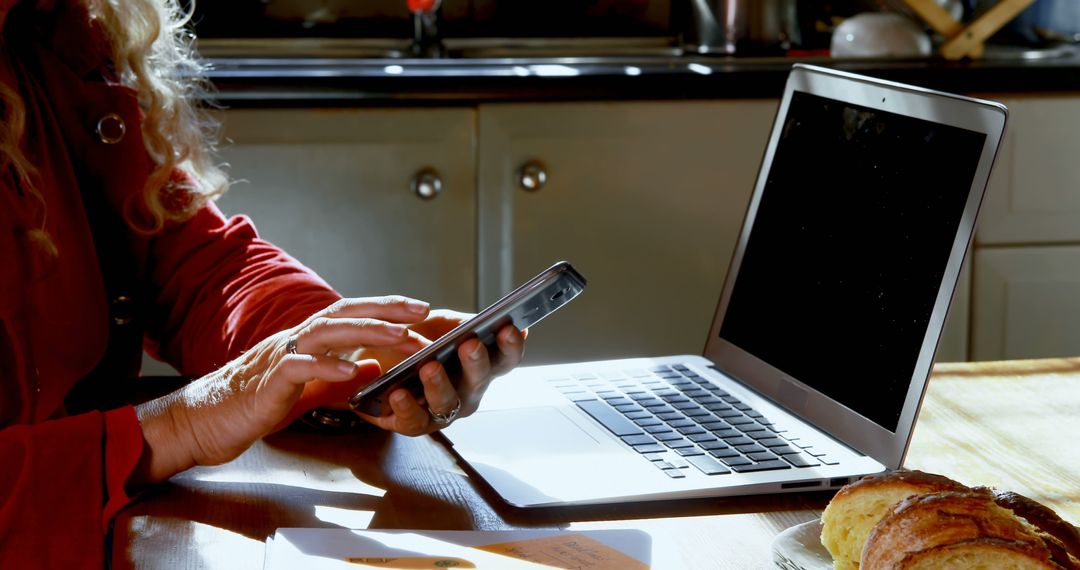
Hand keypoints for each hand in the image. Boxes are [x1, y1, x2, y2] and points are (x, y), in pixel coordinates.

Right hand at [132, 296, 431, 484]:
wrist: (205, 421)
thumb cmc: (254, 404)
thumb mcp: (308, 390)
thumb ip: (338, 378)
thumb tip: (373, 367)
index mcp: (306, 341)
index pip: (351, 315)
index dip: (385, 308)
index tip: (420, 308)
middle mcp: (294, 340)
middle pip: (344, 314)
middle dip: (386, 310)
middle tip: (422, 311)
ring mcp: (280, 357)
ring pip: (326, 333)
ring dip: (366, 332)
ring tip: (399, 335)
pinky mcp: (267, 383)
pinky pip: (298, 368)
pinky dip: (326, 366)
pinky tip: (352, 370)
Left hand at [354, 309, 525, 435]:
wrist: (378, 360)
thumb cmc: (416, 343)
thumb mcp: (439, 324)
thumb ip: (459, 323)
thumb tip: (478, 322)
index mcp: (480, 365)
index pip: (505, 359)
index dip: (511, 346)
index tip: (507, 328)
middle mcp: (467, 391)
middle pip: (479, 381)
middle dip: (476, 362)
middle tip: (470, 345)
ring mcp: (443, 410)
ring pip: (447, 403)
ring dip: (439, 385)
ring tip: (429, 367)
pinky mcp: (415, 423)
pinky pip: (414, 421)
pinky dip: (406, 407)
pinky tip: (398, 393)